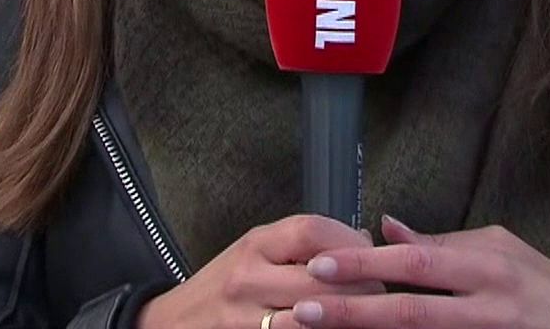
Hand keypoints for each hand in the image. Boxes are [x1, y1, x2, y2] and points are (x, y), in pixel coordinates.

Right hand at [138, 216, 380, 328]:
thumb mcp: (253, 252)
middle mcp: (248, 279)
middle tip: (377, 293)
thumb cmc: (222, 288)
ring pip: (317, 319)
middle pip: (323, 279)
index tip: (369, 256)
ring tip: (362, 317)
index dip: (351, 243)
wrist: (172, 325)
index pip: (312, 230)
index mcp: (254, 244)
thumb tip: (360, 243)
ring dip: (348, 318)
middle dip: (362, 288)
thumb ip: (300, 244)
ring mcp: (247, 319)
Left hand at [290, 216, 549, 328]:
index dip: (367, 265)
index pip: (417, 263)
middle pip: (410, 312)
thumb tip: (387, 228)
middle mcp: (488, 306)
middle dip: (352, 312)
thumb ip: (442, 243)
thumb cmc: (543, 287)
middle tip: (304, 310)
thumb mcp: (499, 251)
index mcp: (487, 267)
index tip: (321, 264)